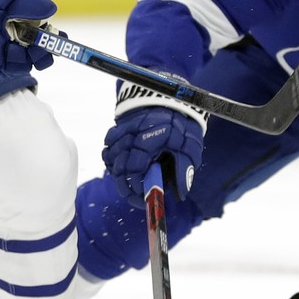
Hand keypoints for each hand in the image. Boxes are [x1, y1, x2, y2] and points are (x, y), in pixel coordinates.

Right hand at [101, 82, 206, 203]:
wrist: (172, 100)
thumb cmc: (183, 126)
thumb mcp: (190, 147)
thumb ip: (183, 169)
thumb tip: (178, 193)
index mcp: (154, 136)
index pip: (136, 167)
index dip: (137, 187)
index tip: (144, 198)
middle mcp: (135, 132)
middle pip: (120, 166)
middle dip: (126, 186)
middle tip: (136, 196)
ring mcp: (124, 128)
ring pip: (112, 157)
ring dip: (120, 174)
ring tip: (132, 183)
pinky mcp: (119, 127)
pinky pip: (108, 148)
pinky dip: (112, 160)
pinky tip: (123, 167)